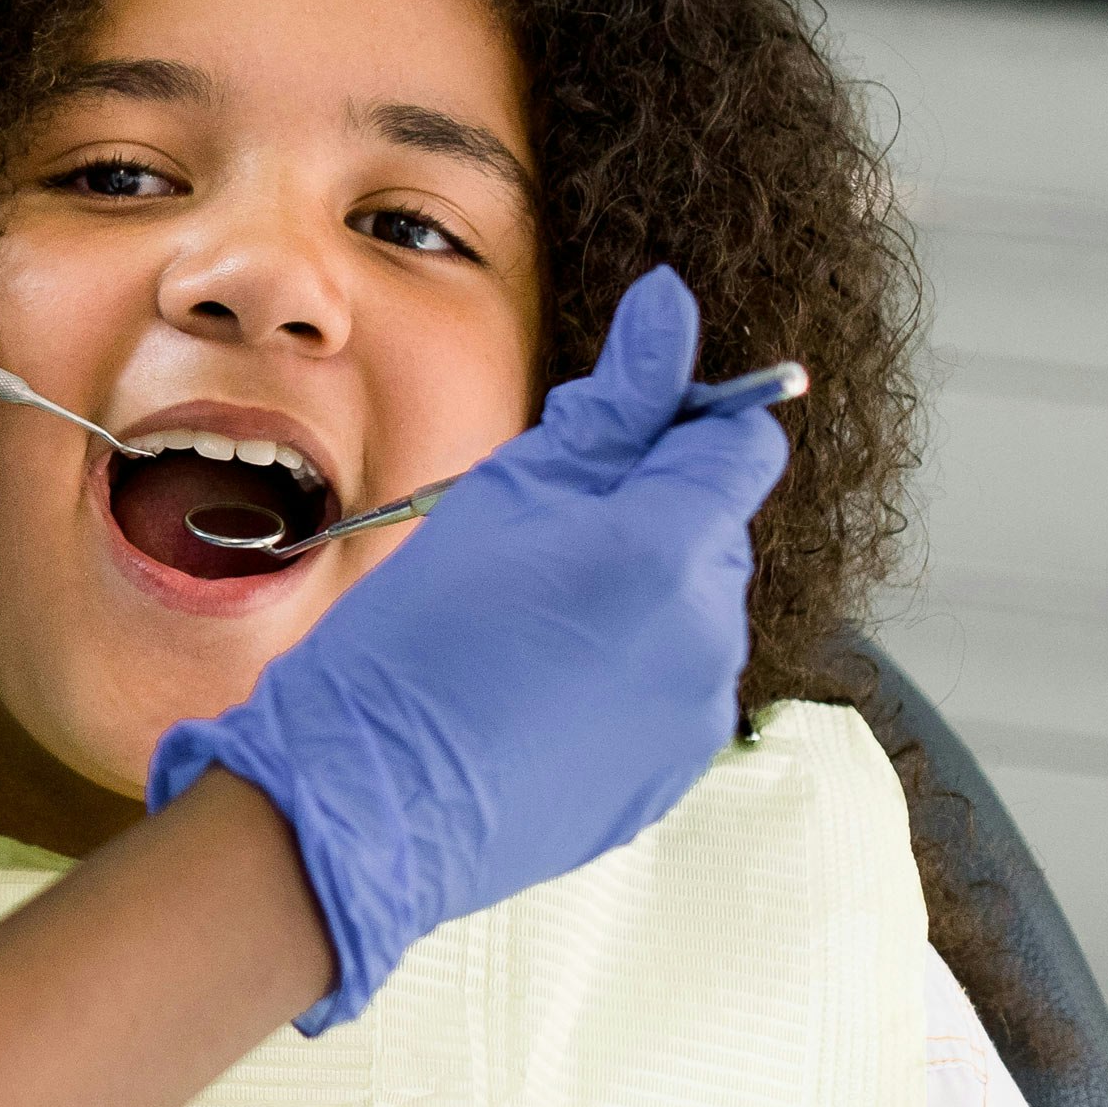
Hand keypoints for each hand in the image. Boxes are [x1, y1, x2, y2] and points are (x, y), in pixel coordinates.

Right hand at [149, 265, 790, 1033]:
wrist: (367, 798)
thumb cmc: (411, 641)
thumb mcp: (503, 493)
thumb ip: (609, 405)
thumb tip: (670, 308)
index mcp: (667, 548)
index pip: (740, 444)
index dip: (678, 429)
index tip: (616, 443)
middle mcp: (708, 634)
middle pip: (712, 530)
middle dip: (646, 521)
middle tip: (537, 550)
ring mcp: (696, 713)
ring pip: (692, 612)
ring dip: (636, 600)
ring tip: (529, 630)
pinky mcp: (672, 772)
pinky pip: (671, 688)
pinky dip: (625, 673)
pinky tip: (540, 689)